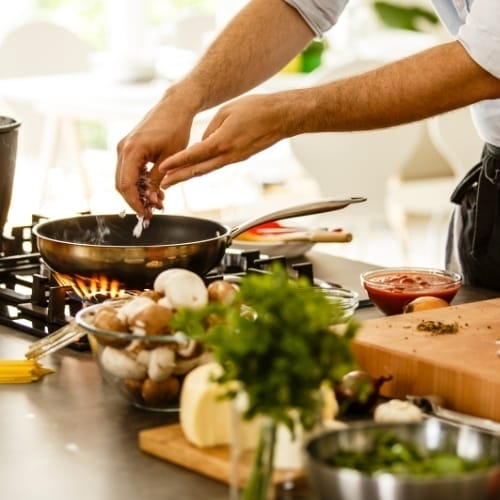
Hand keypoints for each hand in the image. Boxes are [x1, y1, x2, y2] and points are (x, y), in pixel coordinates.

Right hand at [115, 100, 192, 216]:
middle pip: (121, 184)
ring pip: (125, 179)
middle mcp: (123, 149)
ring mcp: (124, 148)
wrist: (175, 107)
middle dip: (136, 201)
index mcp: (132, 150)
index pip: (126, 185)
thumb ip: (158, 180)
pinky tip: (155, 191)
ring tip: (158, 203)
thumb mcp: (170, 159)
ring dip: (139, 193)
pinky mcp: (129, 148)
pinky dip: (140, 183)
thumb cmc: (176, 128)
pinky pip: (130, 171)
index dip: (135, 203)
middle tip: (152, 212)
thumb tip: (152, 200)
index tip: (147, 215)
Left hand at [157, 93, 289, 187]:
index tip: (163, 169)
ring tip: (174, 180)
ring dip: (190, 175)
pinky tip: (195, 169)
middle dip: (179, 178)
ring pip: (207, 170)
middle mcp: (228, 155)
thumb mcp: (227, 112)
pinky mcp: (240, 158)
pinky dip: (204, 168)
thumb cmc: (257, 109)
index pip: (194, 155)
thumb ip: (211, 129)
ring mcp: (235, 159)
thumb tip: (202, 143)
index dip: (177, 163)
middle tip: (163, 184)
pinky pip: (218, 165)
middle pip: (198, 170)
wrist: (282, 117)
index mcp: (222, 142)